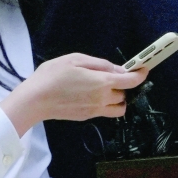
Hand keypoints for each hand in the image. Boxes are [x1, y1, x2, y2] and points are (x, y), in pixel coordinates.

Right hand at [0, 54, 148, 135]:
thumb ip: (101, 64)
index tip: (143, 69)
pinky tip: (91, 94)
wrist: (34, 100)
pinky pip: (104, 111)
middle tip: (112, 75)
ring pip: (118, 108)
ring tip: (104, 88)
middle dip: (123, 85)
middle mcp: (102, 99)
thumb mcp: (77, 59)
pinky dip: (105, 103)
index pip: (131, 82)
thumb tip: (118, 69)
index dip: (140, 75)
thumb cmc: (53, 75)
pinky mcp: (87, 117)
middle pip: (125, 94)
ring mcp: (95, 111)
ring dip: (118, 98)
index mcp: (102, 83)